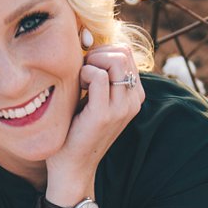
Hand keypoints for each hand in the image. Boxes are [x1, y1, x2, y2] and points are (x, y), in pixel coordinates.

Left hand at [45, 45, 144, 199]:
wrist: (72, 166)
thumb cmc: (77, 129)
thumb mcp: (94, 98)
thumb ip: (100, 75)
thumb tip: (89, 41)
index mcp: (134, 96)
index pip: (127, 53)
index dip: (103, 51)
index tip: (87, 68)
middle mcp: (133, 101)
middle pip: (123, 52)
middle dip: (98, 53)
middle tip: (81, 71)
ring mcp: (121, 108)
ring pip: (115, 60)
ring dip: (91, 62)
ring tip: (80, 79)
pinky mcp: (104, 114)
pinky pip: (97, 75)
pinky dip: (83, 74)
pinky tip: (76, 88)